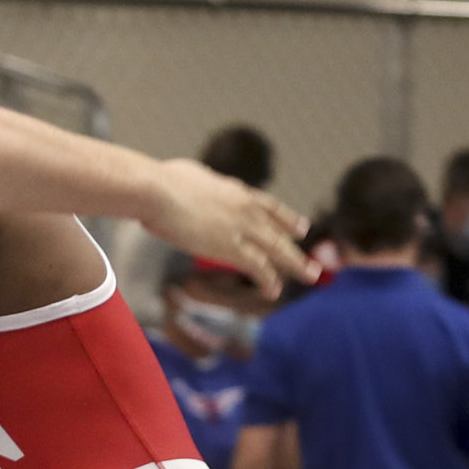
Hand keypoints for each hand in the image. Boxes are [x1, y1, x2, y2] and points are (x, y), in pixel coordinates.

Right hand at [139, 158, 313, 298]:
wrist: (156, 191)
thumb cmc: (160, 182)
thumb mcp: (188, 176)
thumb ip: (199, 185)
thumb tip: (191, 187)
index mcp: (235, 190)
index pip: (269, 206)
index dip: (287, 219)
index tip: (301, 228)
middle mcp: (245, 208)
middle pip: (279, 230)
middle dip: (296, 247)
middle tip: (312, 261)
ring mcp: (241, 227)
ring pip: (277, 248)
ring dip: (296, 264)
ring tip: (311, 277)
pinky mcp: (230, 247)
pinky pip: (258, 267)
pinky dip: (268, 280)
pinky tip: (274, 291)